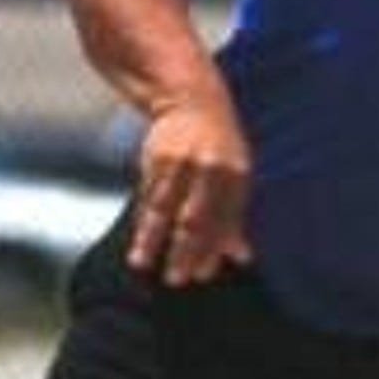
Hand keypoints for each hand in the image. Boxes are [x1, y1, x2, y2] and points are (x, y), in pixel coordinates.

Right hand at [128, 87, 253, 284]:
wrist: (192, 99)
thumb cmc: (220, 144)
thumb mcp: (237, 174)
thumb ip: (235, 216)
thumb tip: (240, 257)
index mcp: (234, 173)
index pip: (223, 219)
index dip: (213, 248)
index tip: (203, 274)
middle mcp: (208, 167)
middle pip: (194, 217)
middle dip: (185, 250)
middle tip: (176, 279)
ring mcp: (179, 162)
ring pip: (164, 208)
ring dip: (152, 239)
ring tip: (142, 264)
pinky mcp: (155, 158)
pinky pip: (148, 195)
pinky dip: (143, 219)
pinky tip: (138, 239)